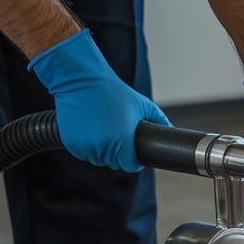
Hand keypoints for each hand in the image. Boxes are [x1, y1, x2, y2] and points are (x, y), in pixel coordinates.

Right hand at [29, 29, 170, 171]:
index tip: (133, 152)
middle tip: (118, 136)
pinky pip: (82, 153)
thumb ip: (159, 120)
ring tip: (104, 131)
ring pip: (98, 159)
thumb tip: (171, 130)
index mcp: (122, 142)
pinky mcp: (71, 143)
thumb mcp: (141, 104)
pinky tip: (90, 130)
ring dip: (102, 151)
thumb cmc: (112, 90)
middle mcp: (103, 147)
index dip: (133, 160)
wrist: (80, 78)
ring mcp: (85, 146)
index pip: (130, 165)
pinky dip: (87, 146)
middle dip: (118, 154)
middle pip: (114, 163)